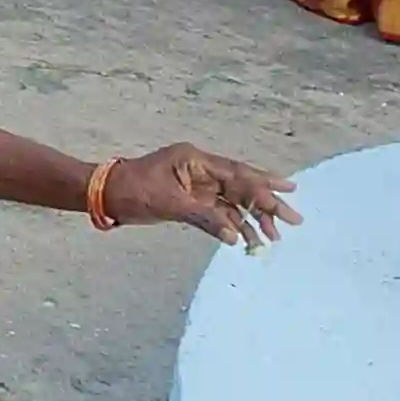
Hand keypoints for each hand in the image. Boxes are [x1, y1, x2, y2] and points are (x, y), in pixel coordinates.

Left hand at [106, 144, 300, 252]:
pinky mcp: (191, 201)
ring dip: (253, 219)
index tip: (287, 196)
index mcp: (195, 160)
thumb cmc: (132, 191)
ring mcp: (197, 186)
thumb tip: (234, 235)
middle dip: (267, 202)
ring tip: (274, 238)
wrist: (105, 194)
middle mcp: (200, 170)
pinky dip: (234, 226)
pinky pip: (219, 213)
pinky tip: (250, 240)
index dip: (263, 186)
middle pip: (241, 186)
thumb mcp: (169, 204)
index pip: (237, 174)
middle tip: (294, 219)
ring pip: (233, 202)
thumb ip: (204, 218)